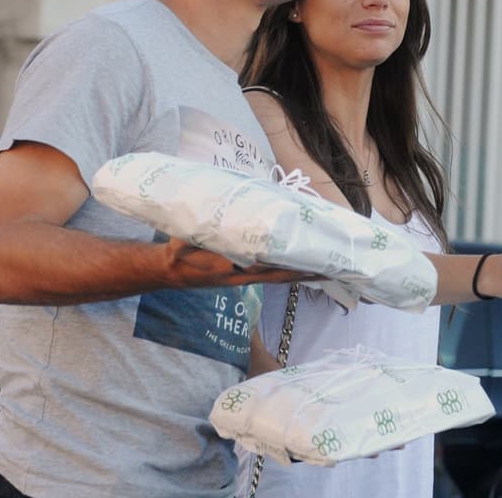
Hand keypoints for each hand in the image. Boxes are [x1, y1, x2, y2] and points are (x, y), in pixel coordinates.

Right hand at [160, 238, 317, 288]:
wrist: (173, 271)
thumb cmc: (179, 253)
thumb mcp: (183, 242)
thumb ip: (200, 235)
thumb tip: (218, 224)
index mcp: (227, 267)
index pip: (259, 266)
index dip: (281, 263)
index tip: (301, 258)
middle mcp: (240, 275)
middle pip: (277, 275)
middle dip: (301, 272)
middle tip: (327, 267)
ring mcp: (244, 277)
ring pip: (278, 277)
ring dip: (301, 275)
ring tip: (326, 270)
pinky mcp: (245, 276)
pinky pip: (272, 276)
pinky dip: (290, 273)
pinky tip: (305, 270)